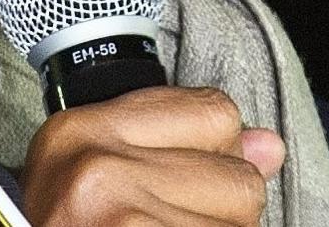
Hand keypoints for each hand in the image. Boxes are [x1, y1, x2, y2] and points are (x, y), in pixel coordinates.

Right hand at [20, 86, 286, 225]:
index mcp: (80, 133)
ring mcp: (121, 220)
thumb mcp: (97, 176)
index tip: (182, 183)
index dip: (215, 155)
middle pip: (241, 180)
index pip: (216, 113)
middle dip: (219, 212)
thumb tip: (270, 146)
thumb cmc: (59, 225)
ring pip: (242, 225)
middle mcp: (98, 172)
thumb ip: (189, 148)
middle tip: (161, 223)